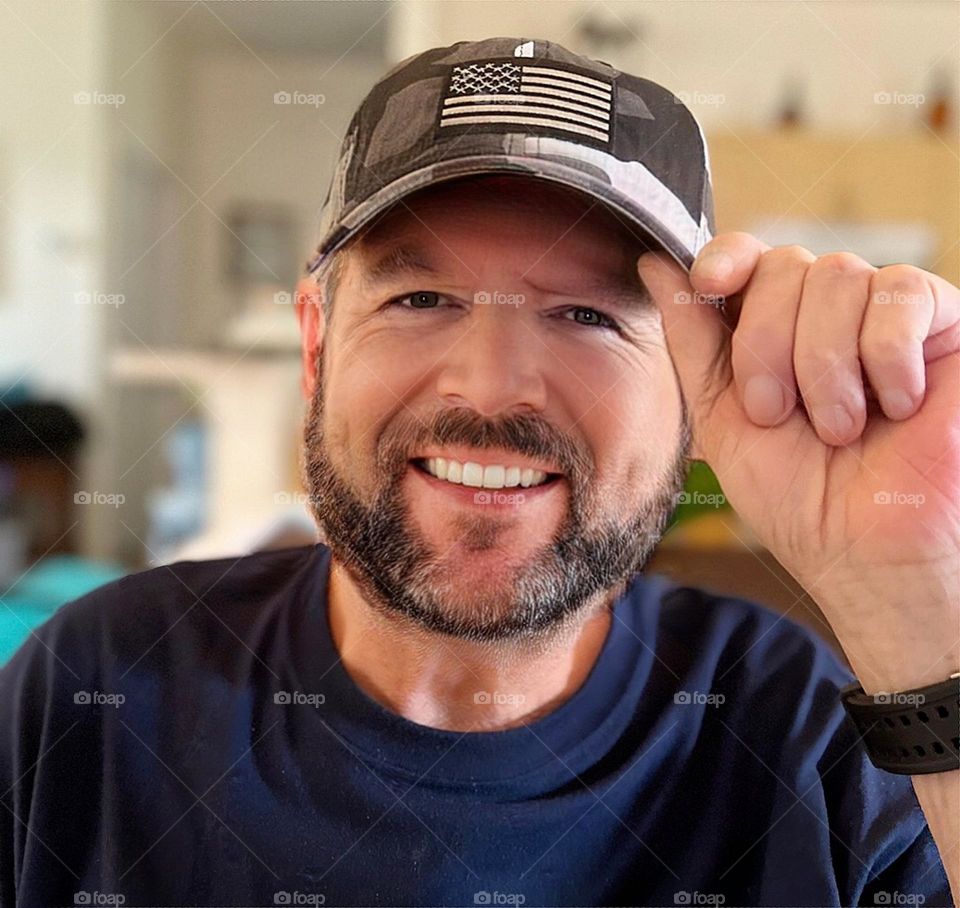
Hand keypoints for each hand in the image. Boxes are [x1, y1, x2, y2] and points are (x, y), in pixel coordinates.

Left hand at [637, 234, 959, 690]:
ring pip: (838, 274)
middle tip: (779, 413)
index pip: (748, 257)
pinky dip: (884, 357)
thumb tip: (655, 267)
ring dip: (823, 365)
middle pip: (784, 266)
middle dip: (766, 345)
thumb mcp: (721, 417)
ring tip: (840, 427)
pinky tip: (895, 405)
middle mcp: (825, 316)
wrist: (867, 552)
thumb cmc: (798, 498)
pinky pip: (902, 293)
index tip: (709, 280)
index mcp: (771, 333)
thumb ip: (692, 340)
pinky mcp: (942, 324)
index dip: (726, 255)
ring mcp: (884, 316)